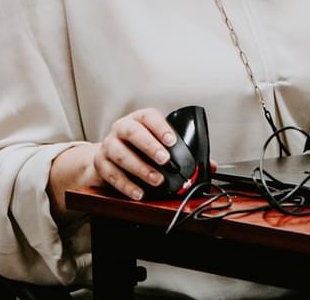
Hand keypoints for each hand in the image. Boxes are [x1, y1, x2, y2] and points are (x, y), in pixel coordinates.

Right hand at [47, 108, 177, 218]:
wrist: (107, 156)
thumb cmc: (136, 148)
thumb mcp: (155, 142)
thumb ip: (180, 152)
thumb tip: (209, 167)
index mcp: (137, 119)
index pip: (148, 117)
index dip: (161, 127)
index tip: (172, 141)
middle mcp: (121, 129)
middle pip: (132, 132)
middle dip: (149, 146)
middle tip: (164, 159)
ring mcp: (108, 145)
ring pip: (120, 154)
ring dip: (140, 168)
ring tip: (156, 180)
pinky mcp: (100, 164)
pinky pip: (111, 175)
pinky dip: (126, 185)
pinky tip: (139, 193)